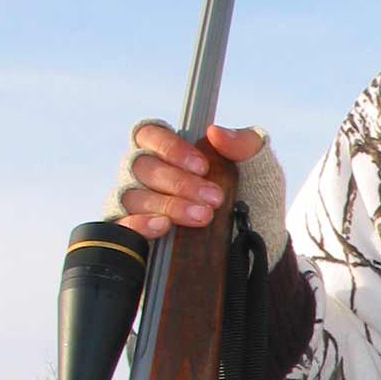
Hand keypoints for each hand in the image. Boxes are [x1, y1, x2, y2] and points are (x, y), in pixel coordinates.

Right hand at [112, 120, 268, 238]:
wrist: (257, 247)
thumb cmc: (252, 199)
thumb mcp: (259, 167)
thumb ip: (244, 144)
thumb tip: (215, 132)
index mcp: (168, 151)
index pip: (150, 135)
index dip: (171, 148)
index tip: (202, 167)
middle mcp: (146, 176)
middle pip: (142, 166)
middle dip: (178, 182)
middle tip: (214, 198)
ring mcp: (137, 206)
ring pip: (134, 196)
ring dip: (168, 205)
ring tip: (201, 216)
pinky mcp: (136, 237)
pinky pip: (121, 227)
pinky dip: (138, 225)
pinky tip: (162, 226)